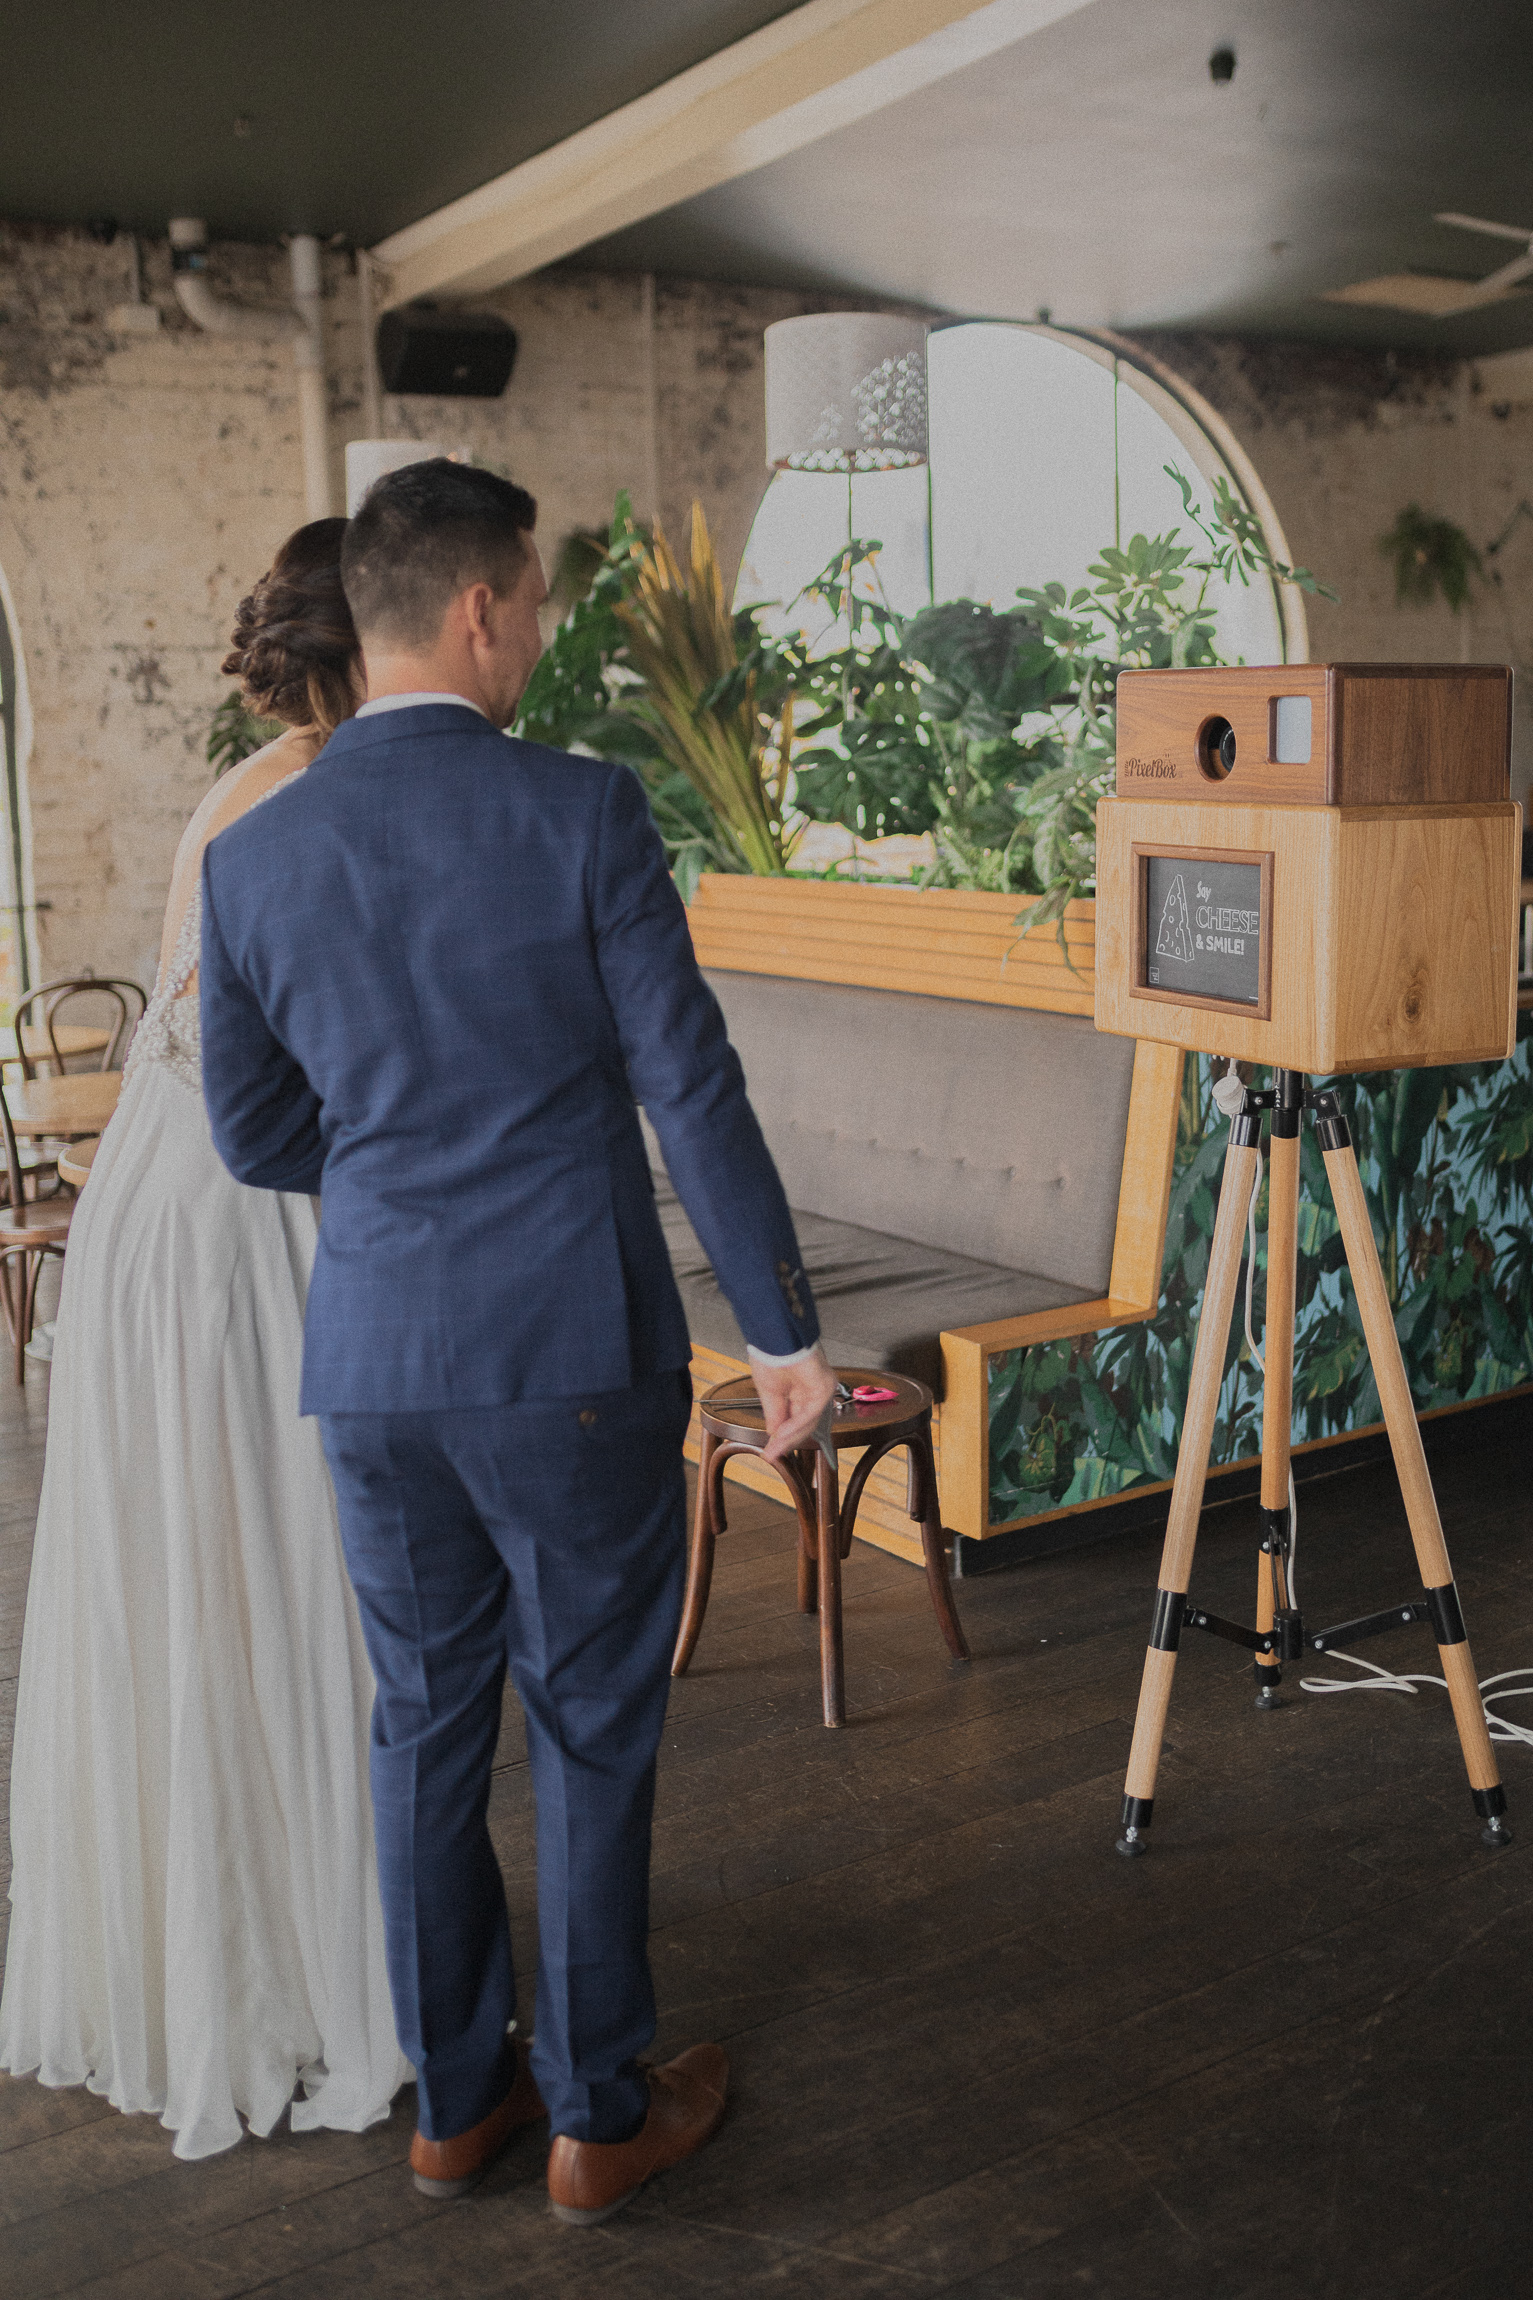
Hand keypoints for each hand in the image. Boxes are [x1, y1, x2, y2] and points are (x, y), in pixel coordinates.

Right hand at [755, 1342, 836, 1461]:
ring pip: (808, 1422)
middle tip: (772, 1454)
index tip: (770, 1452)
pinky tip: (782, 1434)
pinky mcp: (824, 1387)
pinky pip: (810, 1413)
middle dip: (787, 1441)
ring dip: (790, 1437)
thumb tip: (773, 1436)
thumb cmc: (772, 1356)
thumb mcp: (770, 1393)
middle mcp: (814, 1391)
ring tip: (774, 1448)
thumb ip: (775, 1416)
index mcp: (802, 1390)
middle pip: (804, 1425)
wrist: (775, 1336)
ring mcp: (822, 1389)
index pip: (796, 1420)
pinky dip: (795, 1425)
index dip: (783, 1437)